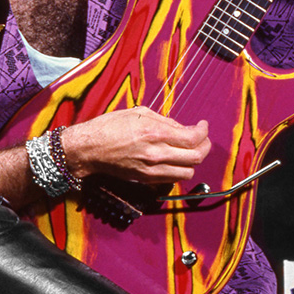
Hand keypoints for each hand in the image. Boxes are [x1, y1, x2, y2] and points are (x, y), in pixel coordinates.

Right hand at [62, 106, 209, 184]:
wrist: (89, 149)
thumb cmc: (109, 127)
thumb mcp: (139, 113)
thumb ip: (164, 121)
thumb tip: (182, 127)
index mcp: (155, 132)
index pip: (193, 138)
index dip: (204, 132)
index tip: (203, 126)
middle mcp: (156, 153)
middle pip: (196, 157)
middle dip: (205, 146)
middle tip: (202, 139)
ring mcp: (152, 169)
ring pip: (188, 172)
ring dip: (193, 161)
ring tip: (190, 151)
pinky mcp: (146, 179)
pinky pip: (173, 179)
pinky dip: (180, 170)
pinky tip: (175, 160)